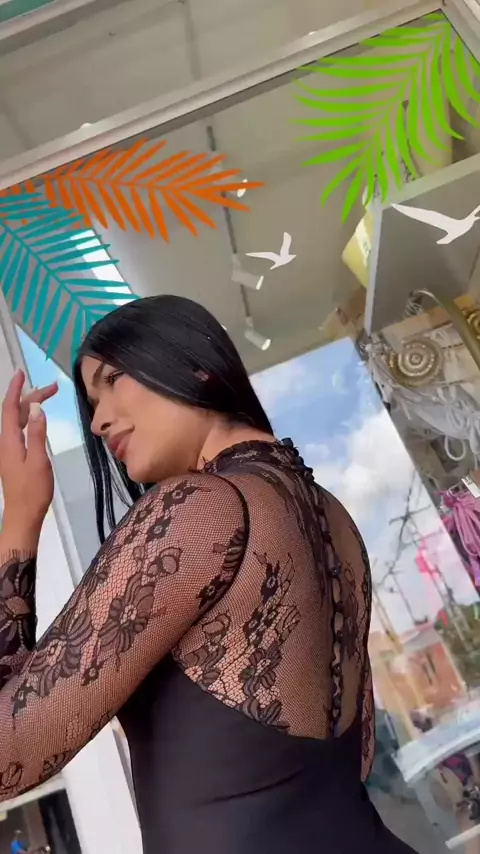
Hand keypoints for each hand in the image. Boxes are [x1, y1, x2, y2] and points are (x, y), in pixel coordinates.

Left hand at [0, 370, 57, 538]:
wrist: (22, 515)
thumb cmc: (32, 490)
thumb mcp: (38, 460)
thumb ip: (37, 433)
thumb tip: (36, 407)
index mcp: (8, 440)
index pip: (9, 408)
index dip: (15, 389)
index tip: (21, 373)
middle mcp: (5, 442)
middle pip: (15, 412)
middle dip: (30, 396)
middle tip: (53, 388)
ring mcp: (9, 450)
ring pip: (17, 421)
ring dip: (30, 407)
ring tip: (47, 398)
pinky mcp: (14, 457)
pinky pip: (20, 430)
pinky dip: (29, 419)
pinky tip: (37, 420)